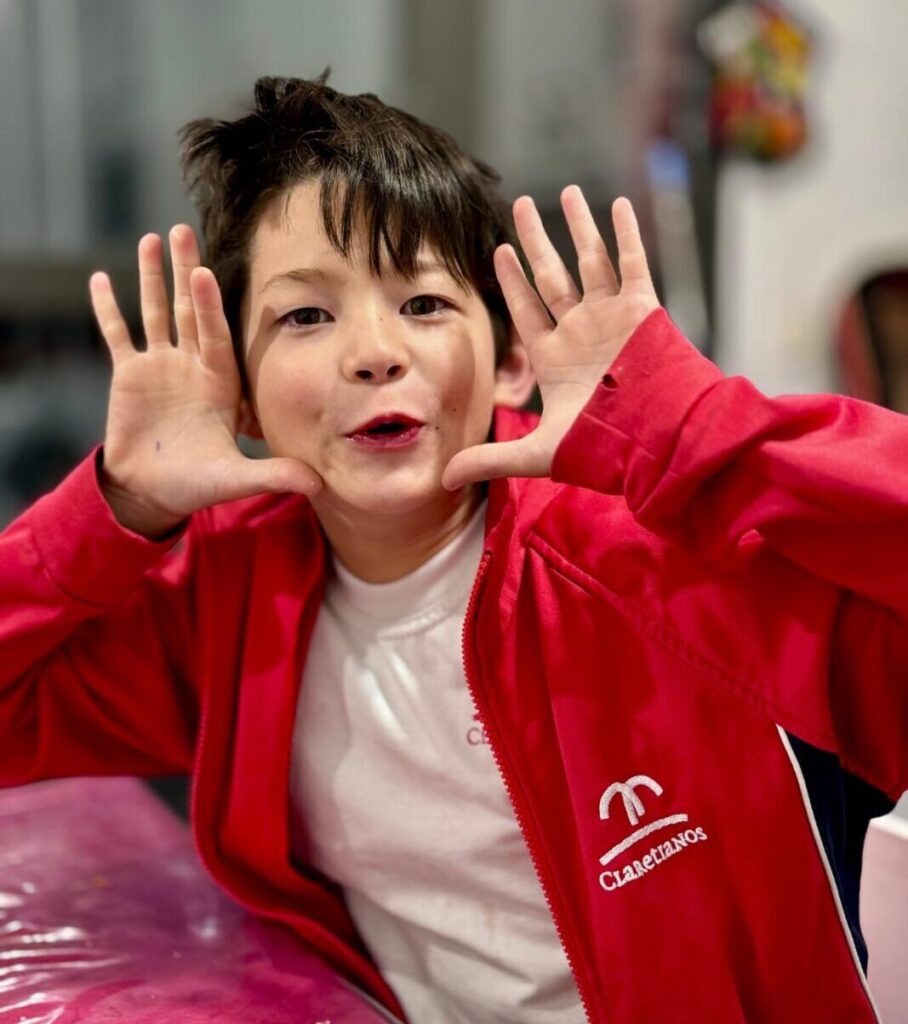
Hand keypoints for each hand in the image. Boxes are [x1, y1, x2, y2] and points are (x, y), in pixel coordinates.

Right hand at [91, 226, 321, 537]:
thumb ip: (274, 475)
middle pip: (187, 311)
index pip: (214, 335)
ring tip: (152, 238)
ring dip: (152, 277)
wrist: (152, 493)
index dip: (208, 307)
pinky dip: (108, 308)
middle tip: (184, 231)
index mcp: (218, 383)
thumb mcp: (235, 479)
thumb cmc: (196, 485)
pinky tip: (100, 278)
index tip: (204, 274)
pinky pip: (117, 335)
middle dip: (185, 272)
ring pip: (155, 312)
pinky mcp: (128, 376)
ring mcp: (159, 368)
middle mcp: (191, 367)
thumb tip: (318, 483)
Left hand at [442, 187, 658, 489]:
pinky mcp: (642, 310)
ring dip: (579, 225)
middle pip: (553, 275)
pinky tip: (617, 203)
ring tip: (565, 191)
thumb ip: (490, 459)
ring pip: (591, 260)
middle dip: (536, 241)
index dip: (511, 280)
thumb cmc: (603, 450)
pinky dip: (626, 234)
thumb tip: (439, 480)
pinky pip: (633, 262)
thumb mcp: (538, 454)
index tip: (498, 250)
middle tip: (520, 205)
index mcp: (556, 359)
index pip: (526, 310)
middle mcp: (581, 333)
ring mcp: (612, 319)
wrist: (658, 443)